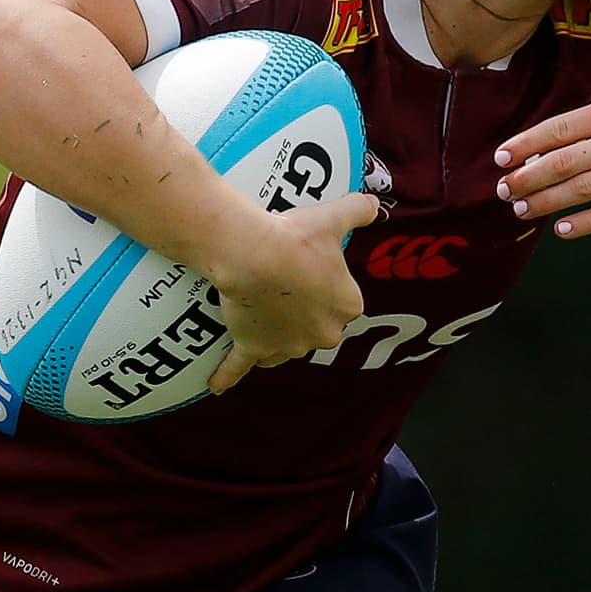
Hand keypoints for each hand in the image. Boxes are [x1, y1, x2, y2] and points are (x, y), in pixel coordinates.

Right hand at [200, 184, 381, 392]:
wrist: (257, 255)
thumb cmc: (297, 239)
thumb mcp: (332, 219)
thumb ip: (357, 210)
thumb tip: (374, 204)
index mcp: (347, 306)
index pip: (342, 302)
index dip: (326, 286)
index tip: (310, 270)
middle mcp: (324, 333)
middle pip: (316, 327)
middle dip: (303, 314)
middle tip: (284, 288)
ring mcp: (288, 345)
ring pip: (284, 346)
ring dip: (275, 337)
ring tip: (262, 323)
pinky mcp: (254, 347)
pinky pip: (240, 366)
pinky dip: (227, 375)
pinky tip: (216, 387)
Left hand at [493, 9, 590, 236]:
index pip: (563, 127)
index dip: (529, 143)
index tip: (502, 155)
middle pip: (564, 162)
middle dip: (528, 178)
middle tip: (502, 189)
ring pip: (583, 189)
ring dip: (548, 201)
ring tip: (521, 210)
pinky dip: (587, 222)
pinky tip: (563, 230)